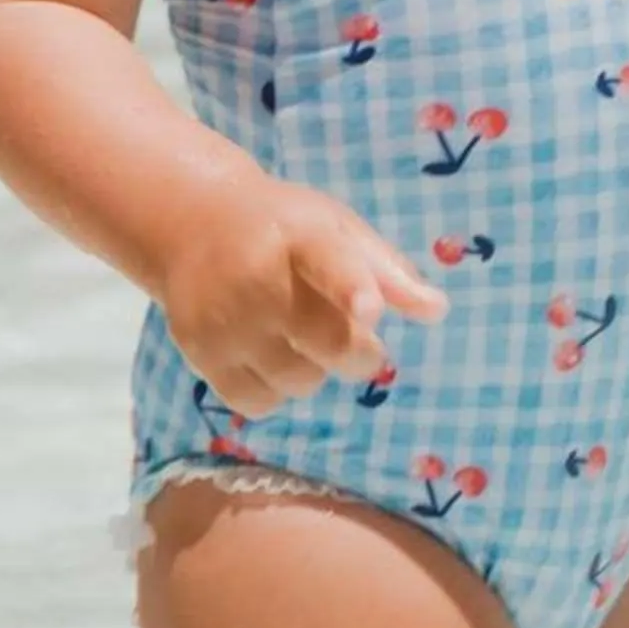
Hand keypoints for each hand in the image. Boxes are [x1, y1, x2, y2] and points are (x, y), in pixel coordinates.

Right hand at [159, 175, 446, 418]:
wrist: (191, 224)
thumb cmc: (282, 228)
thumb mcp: (337, 229)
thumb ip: (387, 270)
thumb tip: (437, 311)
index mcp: (300, 235)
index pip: (327, 262)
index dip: (350, 288)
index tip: (368, 310)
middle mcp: (256, 277)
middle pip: (328, 344)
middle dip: (360, 354)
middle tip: (359, 337)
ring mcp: (224, 319)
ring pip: (300, 381)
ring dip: (313, 370)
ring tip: (296, 335)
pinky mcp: (200, 354)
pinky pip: (259, 403)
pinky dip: (273, 391)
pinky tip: (266, 355)